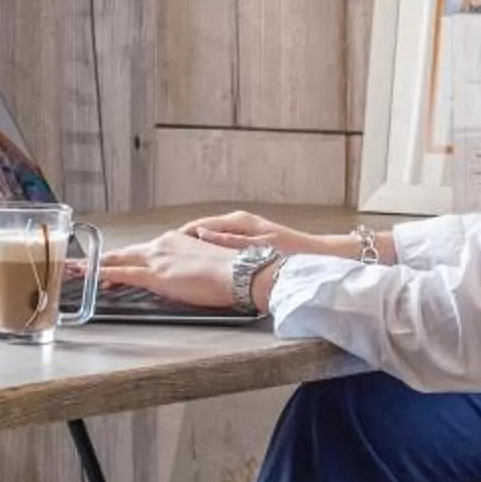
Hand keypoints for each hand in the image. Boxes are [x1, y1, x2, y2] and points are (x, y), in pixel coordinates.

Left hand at [94, 229, 243, 308]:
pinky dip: (100, 274)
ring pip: (117, 260)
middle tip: (80, 262)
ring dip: (94, 265)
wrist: (242, 273)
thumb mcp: (205, 265)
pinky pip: (120, 273)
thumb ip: (186, 267)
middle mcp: (162, 245)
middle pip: (124, 252)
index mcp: (176, 241)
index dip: (124, 258)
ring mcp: (157, 259)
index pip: (142, 251)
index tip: (111, 263)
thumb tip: (180, 278)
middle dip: (101, 258)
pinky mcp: (155, 275)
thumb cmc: (232, 273)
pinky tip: (87, 275)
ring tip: (75, 269)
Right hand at [178, 209, 360, 259]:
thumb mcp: (256, 247)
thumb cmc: (291, 252)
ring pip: (210, 236)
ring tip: (177, 259)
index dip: (179, 237)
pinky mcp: (250, 239)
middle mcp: (238, 222)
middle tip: (164, 254)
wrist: (317, 255)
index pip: (198, 226)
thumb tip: (200, 236)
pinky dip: (208, 249)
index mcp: (238, 221)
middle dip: (182, 241)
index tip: (162, 247)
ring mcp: (244, 230)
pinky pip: (221, 242)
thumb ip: (227, 242)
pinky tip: (203, 260)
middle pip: (201, 230)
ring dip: (194, 246)